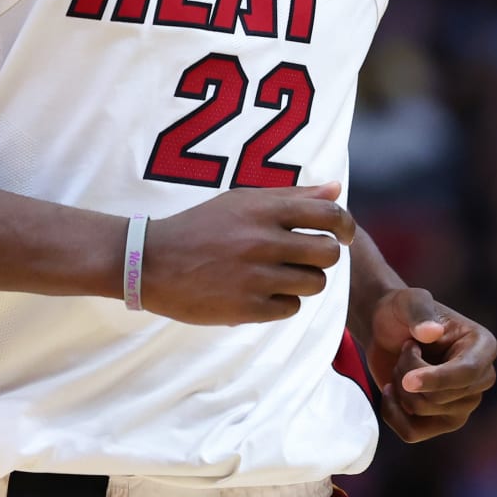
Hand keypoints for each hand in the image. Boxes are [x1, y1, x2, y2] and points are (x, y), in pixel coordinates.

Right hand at [140, 184, 354, 325]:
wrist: (152, 261)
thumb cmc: (201, 226)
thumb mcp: (242, 201)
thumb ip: (293, 195)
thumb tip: (337, 187)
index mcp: (263, 210)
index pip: (329, 215)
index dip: (345, 226)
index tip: (343, 235)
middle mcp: (263, 241)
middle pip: (328, 253)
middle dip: (324, 257)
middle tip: (307, 258)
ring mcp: (255, 277)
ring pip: (315, 283)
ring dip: (305, 281)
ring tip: (282, 275)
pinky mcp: (247, 308)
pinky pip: (291, 307)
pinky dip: (284, 302)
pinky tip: (263, 292)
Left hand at [367, 287, 496, 442]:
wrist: (385, 329)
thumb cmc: (401, 312)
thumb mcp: (408, 301)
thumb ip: (419, 311)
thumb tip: (432, 332)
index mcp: (483, 346)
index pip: (467, 373)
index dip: (437, 379)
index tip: (407, 380)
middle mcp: (480, 378)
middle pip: (441, 397)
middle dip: (408, 373)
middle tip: (405, 349)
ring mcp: (463, 403)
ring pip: (423, 410)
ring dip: (400, 387)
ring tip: (401, 365)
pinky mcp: (442, 421)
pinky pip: (413, 432)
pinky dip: (392, 413)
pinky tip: (389, 390)